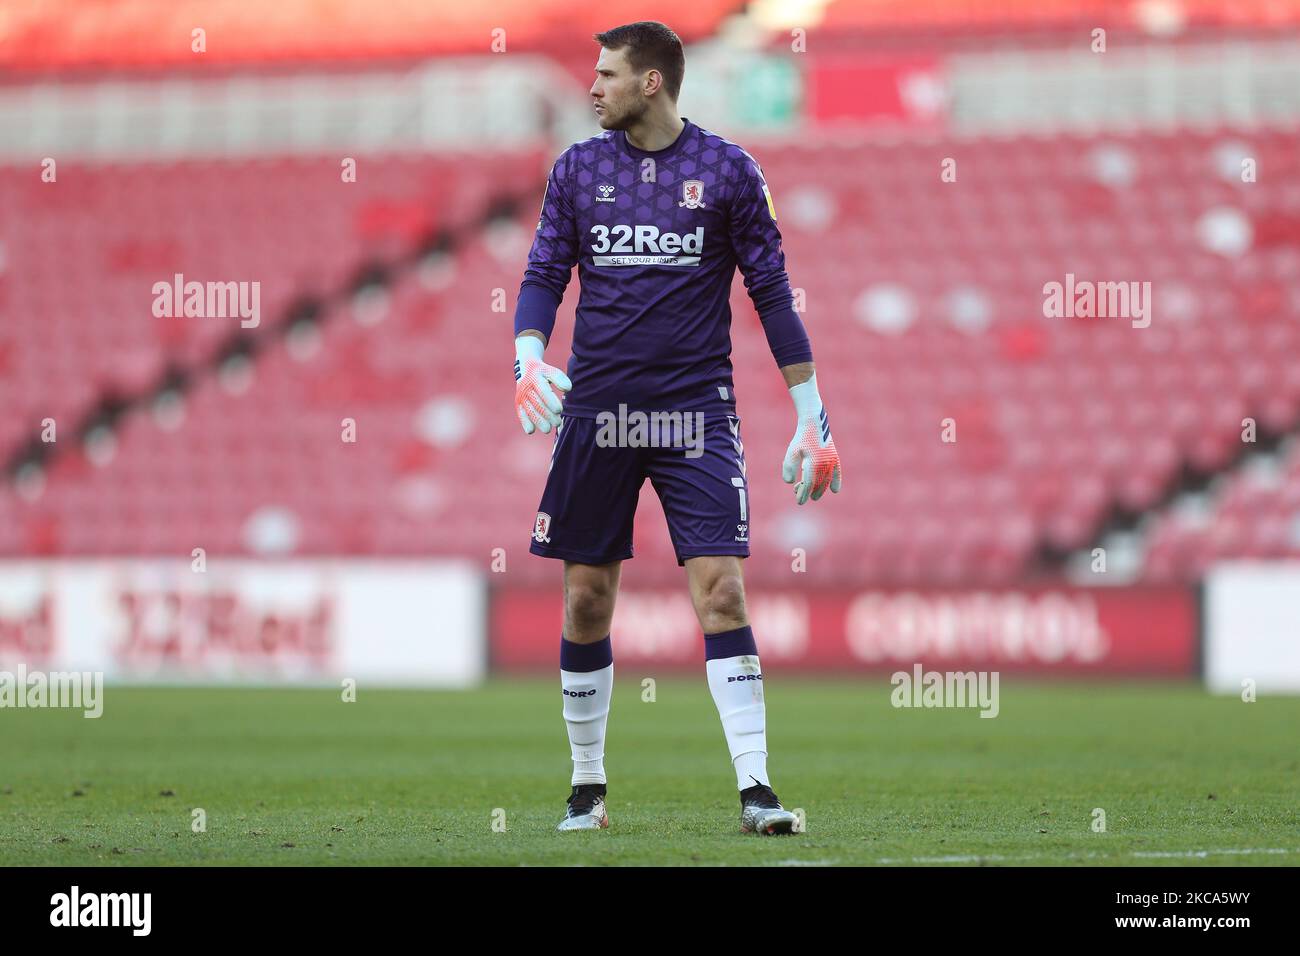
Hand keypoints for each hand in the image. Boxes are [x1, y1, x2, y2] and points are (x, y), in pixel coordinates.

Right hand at [514, 336, 570, 434]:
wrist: (526, 369)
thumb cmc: (543, 372)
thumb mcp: (551, 371)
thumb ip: (560, 378)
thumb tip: (568, 389)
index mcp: (535, 379)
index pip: (543, 392)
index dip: (551, 402)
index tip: (559, 410)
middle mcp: (526, 388)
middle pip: (537, 404)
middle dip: (548, 415)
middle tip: (557, 423)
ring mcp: (522, 397)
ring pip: (529, 411)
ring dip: (538, 421)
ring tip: (548, 429)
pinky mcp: (519, 404)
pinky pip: (521, 414)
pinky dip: (525, 423)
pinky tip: (531, 431)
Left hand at [781, 375, 840, 503]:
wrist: (814, 423)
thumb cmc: (801, 438)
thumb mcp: (791, 452)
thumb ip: (789, 467)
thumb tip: (790, 483)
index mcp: (813, 463)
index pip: (808, 484)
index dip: (803, 494)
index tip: (799, 502)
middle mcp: (824, 464)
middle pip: (817, 485)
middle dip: (808, 492)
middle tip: (797, 493)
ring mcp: (831, 461)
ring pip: (826, 481)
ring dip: (818, 489)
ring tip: (809, 492)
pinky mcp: (834, 458)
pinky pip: (837, 473)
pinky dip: (836, 481)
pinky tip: (835, 490)